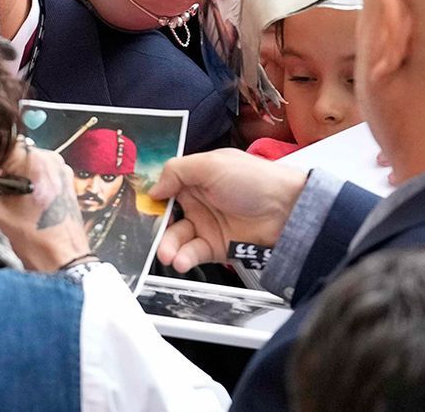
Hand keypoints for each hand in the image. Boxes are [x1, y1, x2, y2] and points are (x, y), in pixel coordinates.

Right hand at [0, 143, 91, 272]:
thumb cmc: (34, 242)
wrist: (66, 266)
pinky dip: (20, 180)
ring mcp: (60, 170)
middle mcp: (50, 158)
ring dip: (4, 174)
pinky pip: (34, 172)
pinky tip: (13, 200)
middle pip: (8, 152)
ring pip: (20, 162)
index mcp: (35, 160)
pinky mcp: (63, 182)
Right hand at [150, 149, 310, 272]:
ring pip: (177, 237)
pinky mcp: (216, 246)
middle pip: (166, 216)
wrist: (288, 211)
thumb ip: (176, 171)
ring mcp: (207, 225)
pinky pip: (193, 253)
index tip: (135, 207)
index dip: (150, 197)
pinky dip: (184, 258)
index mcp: (195, 177)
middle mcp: (198, 201)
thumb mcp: (211, 164)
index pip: (164, 187)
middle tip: (149, 235)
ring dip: (168, 246)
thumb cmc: (254, 180)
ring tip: (167, 254)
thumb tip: (153, 188)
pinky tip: (181, 260)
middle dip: (155, 227)